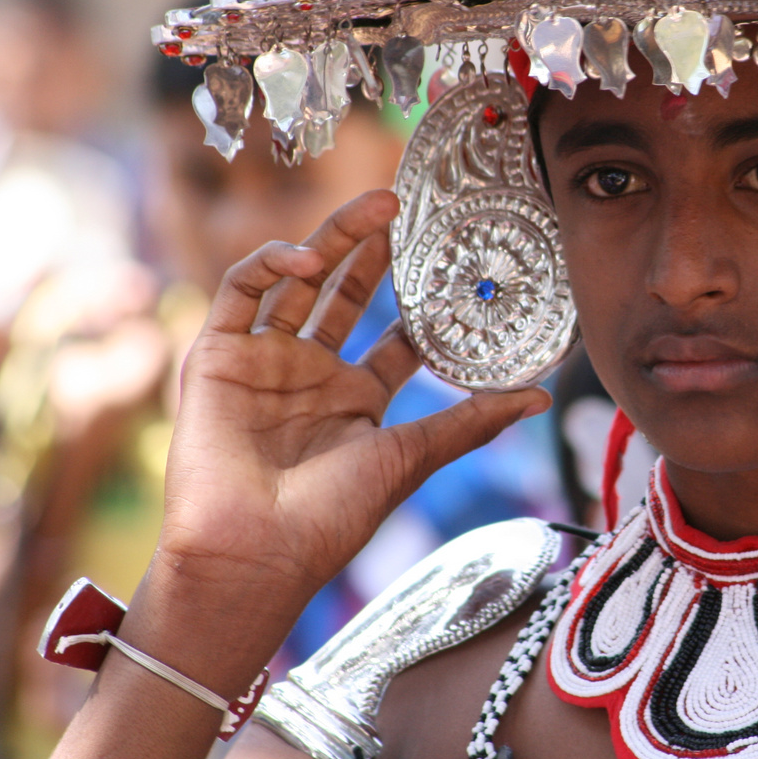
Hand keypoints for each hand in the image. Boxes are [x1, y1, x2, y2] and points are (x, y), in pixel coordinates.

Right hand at [146, 191, 548, 666]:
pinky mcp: (217, 355)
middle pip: (346, 294)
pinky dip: (269, 263)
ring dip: (332, 239)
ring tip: (376, 206)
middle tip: (405, 203)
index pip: (394, 334)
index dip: (419, 296)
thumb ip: (470, 422)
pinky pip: (240, 291)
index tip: (451, 258)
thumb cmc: (331, 519)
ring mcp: (263, 362)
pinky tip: (306, 256)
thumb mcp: (411, 458)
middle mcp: (310, 375)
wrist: (252, 554)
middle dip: (374, 247)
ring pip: (298, 280)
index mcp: (357, 400)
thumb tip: (540, 397)